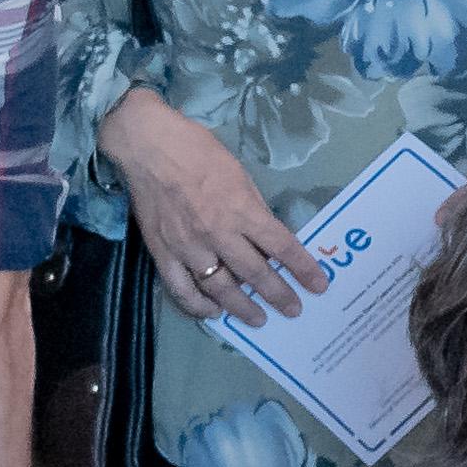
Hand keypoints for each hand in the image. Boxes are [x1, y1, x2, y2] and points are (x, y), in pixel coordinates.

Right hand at [108, 88, 323, 326]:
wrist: (148, 147)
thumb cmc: (198, 151)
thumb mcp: (239, 173)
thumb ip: (253, 207)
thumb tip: (268, 237)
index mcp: (242, 210)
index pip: (282, 247)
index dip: (303, 269)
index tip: (318, 285)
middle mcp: (219, 234)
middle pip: (256, 274)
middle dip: (279, 295)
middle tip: (293, 310)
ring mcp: (189, 247)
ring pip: (220, 288)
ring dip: (242, 308)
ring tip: (258, 319)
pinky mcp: (162, 253)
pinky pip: (181, 289)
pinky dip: (198, 305)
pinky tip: (213, 312)